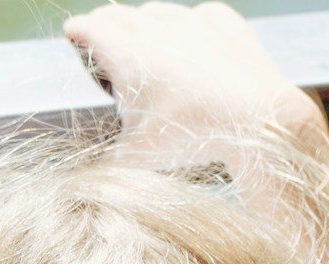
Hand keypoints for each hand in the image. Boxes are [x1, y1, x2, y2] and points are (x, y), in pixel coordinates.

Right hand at [63, 3, 320, 144]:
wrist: (256, 119)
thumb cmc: (192, 137)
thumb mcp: (137, 158)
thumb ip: (105, 163)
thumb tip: (83, 181)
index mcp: (128, 57)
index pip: (92, 30)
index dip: (78, 30)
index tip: (72, 30)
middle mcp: (157, 31)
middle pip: (120, 14)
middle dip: (105, 21)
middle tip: (99, 27)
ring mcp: (192, 22)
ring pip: (158, 10)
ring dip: (144, 19)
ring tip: (141, 30)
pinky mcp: (224, 22)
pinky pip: (198, 15)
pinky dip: (187, 24)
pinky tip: (188, 35)